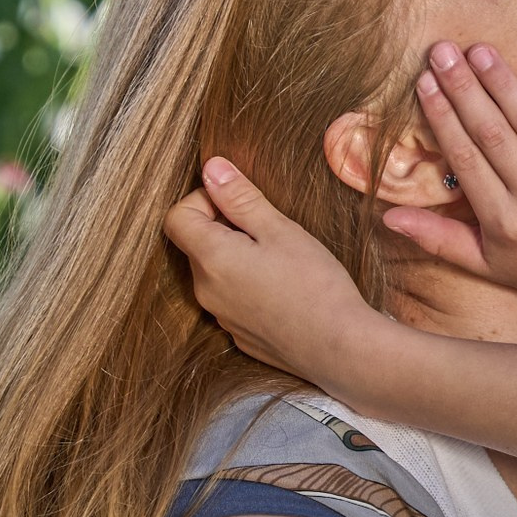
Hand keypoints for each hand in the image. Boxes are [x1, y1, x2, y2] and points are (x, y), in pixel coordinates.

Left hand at [166, 159, 386, 380]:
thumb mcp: (280, 230)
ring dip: (238, 257)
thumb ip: (240, 198)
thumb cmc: (314, 285)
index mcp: (212, 259)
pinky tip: (285, 290)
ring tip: (282, 260)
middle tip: (270, 230)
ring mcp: (221, 317)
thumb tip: (211, 168)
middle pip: (197, 244)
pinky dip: (249, 286)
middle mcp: (205, 291)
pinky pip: (232, 299)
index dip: (203, 200)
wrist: (339, 349)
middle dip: (225, 228)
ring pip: (216, 272)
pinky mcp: (239, 335)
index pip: (176, 217)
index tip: (239, 203)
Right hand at [386, 42, 516, 339]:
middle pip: (494, 134)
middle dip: (464, 88)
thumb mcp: (487, 262)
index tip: (424, 81)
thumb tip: (385, 216)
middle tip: (443, 50)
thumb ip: (437, 238)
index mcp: (503, 222)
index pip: (465, 158)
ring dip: (504, 84)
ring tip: (480, 51)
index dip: (443, 116)